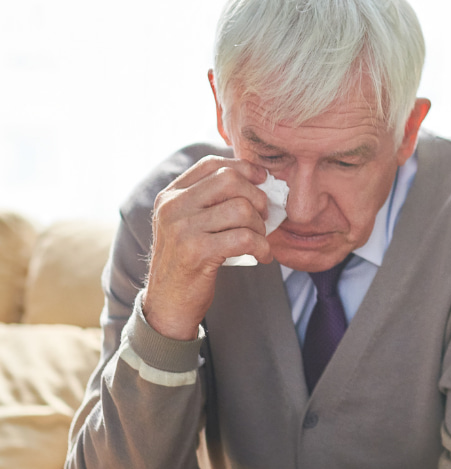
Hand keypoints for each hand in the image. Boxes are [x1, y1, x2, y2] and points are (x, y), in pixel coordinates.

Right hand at [142, 156, 272, 339]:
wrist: (168, 304)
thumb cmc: (188, 263)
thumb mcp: (188, 225)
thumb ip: (208, 202)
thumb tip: (255, 179)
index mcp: (170, 195)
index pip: (211, 164)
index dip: (244, 168)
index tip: (262, 180)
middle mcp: (172, 207)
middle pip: (230, 180)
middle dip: (257, 198)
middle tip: (264, 218)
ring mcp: (182, 228)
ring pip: (241, 209)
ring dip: (260, 227)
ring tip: (259, 242)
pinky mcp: (196, 251)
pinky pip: (245, 238)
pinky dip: (262, 248)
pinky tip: (263, 257)